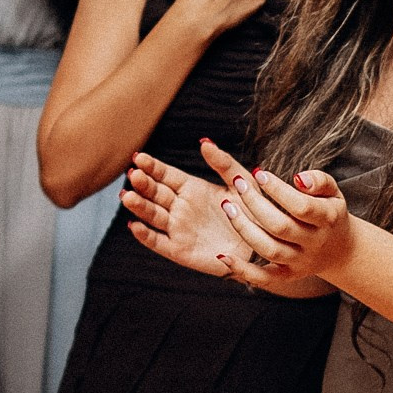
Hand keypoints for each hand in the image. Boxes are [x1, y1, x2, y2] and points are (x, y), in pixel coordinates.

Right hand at [122, 149, 257, 281]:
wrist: (265, 246)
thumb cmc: (255, 213)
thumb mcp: (242, 184)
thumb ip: (224, 164)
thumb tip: (205, 142)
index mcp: (192, 188)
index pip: (165, 175)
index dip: (152, 167)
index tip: (139, 157)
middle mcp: (181, 207)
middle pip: (155, 193)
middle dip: (143, 184)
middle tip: (134, 175)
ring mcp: (178, 228)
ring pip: (152, 215)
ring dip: (139, 206)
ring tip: (127, 196)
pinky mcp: (180, 250)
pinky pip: (158, 242)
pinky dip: (145, 236)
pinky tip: (135, 226)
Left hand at [198, 136, 354, 286]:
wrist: (339, 250)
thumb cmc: (329, 212)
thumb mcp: (333, 192)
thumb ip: (319, 180)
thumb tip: (298, 179)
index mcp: (327, 219)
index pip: (301, 206)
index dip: (278, 190)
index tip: (259, 173)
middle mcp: (314, 243)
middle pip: (280, 226)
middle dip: (255, 203)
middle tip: (239, 184)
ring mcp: (300, 261)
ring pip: (269, 249)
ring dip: (244, 228)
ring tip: (228, 206)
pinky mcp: (288, 275)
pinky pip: (264, 278)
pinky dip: (242, 270)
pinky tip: (223, 256)